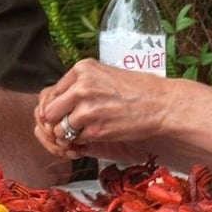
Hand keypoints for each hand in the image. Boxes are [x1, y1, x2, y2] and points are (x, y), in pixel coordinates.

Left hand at [32, 59, 164, 161]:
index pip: (51, 92)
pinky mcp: (95, 130)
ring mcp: (86, 109)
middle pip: (49, 112)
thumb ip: (81, 84)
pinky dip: (82, 142)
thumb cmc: (138, 90)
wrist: (162, 105)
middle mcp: (81, 87)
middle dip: (57, 122)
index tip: (64, 114)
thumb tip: (59, 101)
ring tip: (85, 131)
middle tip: (69, 126)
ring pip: (59, 129)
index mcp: (82, 69)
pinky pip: (76, 141)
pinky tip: (97, 135)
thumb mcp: (105, 75)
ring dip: (69, 134)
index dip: (56, 107)